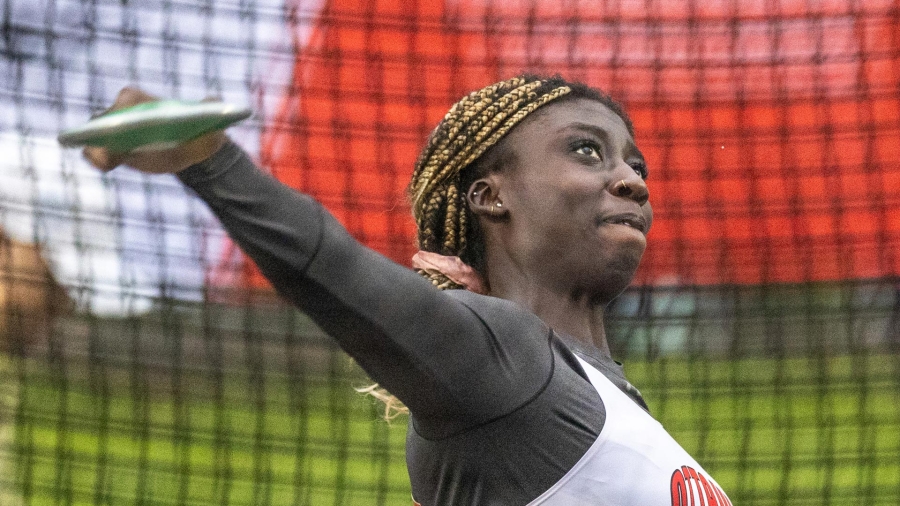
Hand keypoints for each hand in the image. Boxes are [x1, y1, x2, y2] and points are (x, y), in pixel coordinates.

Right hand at [83, 87, 227, 173]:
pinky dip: (97, 159)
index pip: (124, 102)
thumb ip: (210, 111)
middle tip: (109, 150)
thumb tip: (212, 99)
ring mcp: (112, 130)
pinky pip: (94, 153)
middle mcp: (121, 110)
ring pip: (95, 136)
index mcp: (139, 99)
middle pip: (105, 120)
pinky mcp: (110, 150)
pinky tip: (106, 165)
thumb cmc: (196, 134)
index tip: (124, 127)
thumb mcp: (207, 124)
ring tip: (106, 161)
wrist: (186, 149)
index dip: (121, 114)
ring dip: (96, 149)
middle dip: (104, 132)